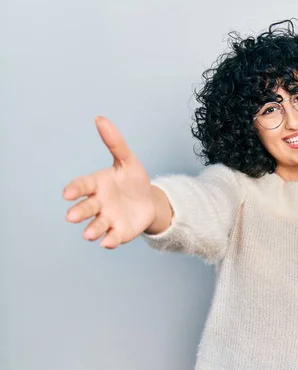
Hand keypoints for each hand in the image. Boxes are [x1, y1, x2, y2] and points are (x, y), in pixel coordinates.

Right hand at [63, 117, 157, 248]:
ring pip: (97, 226)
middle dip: (79, 212)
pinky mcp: (120, 232)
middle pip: (86, 208)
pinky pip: (113, 238)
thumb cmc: (133, 180)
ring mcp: (108, 219)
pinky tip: (108, 242)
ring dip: (92, 230)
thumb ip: (115, 142)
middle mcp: (98, 204)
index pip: (83, 186)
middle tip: (71, 217)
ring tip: (88, 234)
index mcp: (97, 185)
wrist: (149, 201)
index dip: (75, 189)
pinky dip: (110, 240)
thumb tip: (100, 118)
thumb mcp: (128, 160)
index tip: (67, 193)